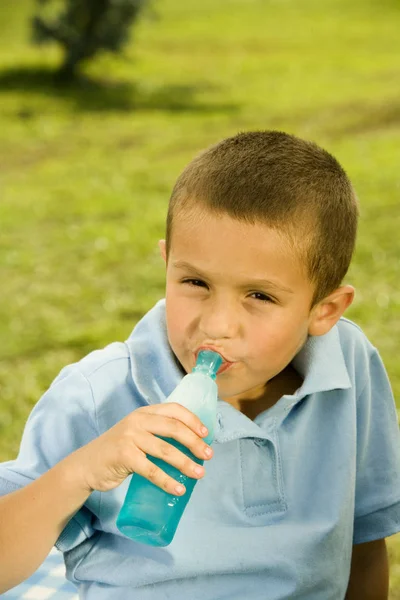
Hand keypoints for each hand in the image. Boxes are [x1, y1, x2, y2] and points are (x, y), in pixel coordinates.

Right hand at [73, 403, 212, 495]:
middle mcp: (137, 421)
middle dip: (194, 442)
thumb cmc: (118, 451)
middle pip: (174, 428)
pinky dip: (167, 481)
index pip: (174, 409)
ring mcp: (130, 437)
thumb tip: (191, 446)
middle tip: (208, 455)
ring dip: (186, 463)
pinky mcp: (124, 456)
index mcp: (144, 412)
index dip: (193, 420)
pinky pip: (152, 470)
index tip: (207, 434)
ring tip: (199, 474)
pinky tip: (178, 489)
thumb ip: (156, 433)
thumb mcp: (136, 433)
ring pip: (165, 450)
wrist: (87, 466)